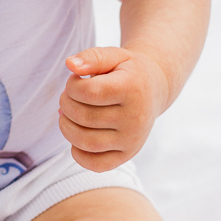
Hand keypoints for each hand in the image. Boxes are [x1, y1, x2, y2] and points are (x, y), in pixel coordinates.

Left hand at [58, 47, 168, 171]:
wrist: (155, 89)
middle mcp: (136, 118)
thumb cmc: (128, 71)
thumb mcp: (114, 56)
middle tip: (68, 96)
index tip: (75, 80)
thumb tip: (69, 64)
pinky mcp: (128, 154)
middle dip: (66, 104)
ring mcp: (133, 140)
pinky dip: (78, 153)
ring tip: (67, 114)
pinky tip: (77, 135)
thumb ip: (91, 57)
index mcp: (133, 89)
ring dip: (66, 127)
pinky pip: (96, 165)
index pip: (89, 93)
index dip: (72, 86)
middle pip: (84, 117)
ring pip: (86, 142)